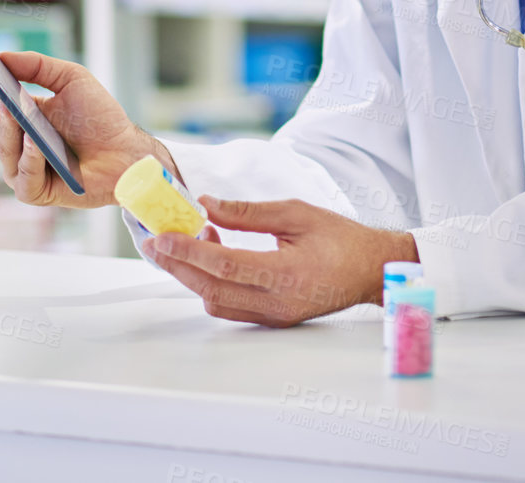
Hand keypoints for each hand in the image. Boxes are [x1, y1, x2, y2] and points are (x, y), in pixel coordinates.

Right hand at [0, 51, 176, 209]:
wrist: (125, 152)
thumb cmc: (100, 117)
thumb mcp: (71, 80)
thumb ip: (37, 66)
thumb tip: (0, 56)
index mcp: (22, 120)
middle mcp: (18, 146)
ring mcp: (23, 170)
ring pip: (6, 149)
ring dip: (9, 129)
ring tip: (11, 107)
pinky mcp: (35, 192)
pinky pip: (24, 176)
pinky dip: (29, 158)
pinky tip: (36, 142)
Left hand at [145, 197, 418, 326]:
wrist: (371, 270)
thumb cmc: (341, 238)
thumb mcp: (297, 213)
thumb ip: (249, 212)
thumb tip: (207, 205)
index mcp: (287, 273)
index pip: (225, 265)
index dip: (189, 251)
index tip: (161, 238)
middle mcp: (278, 302)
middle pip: (212, 289)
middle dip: (178, 265)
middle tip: (153, 243)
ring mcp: (275, 316)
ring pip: (217, 302)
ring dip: (193, 275)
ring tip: (185, 243)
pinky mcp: (273, 320)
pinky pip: (231, 307)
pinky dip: (212, 285)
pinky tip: (212, 257)